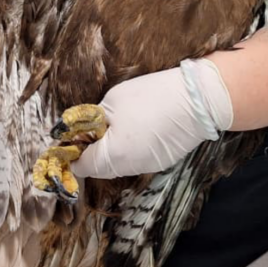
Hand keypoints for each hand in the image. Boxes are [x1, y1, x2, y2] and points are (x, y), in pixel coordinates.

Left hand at [74, 59, 232, 177]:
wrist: (199, 101)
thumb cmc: (150, 97)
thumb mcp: (111, 103)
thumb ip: (91, 121)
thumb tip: (81, 130)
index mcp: (111, 157)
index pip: (81, 166)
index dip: (71, 153)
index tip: (68, 139)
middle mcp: (129, 168)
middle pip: (99, 168)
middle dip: (90, 151)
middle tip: (88, 129)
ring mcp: (148, 167)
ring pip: (118, 164)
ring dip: (110, 150)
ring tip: (112, 126)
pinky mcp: (163, 162)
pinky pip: (136, 159)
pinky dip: (129, 149)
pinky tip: (135, 129)